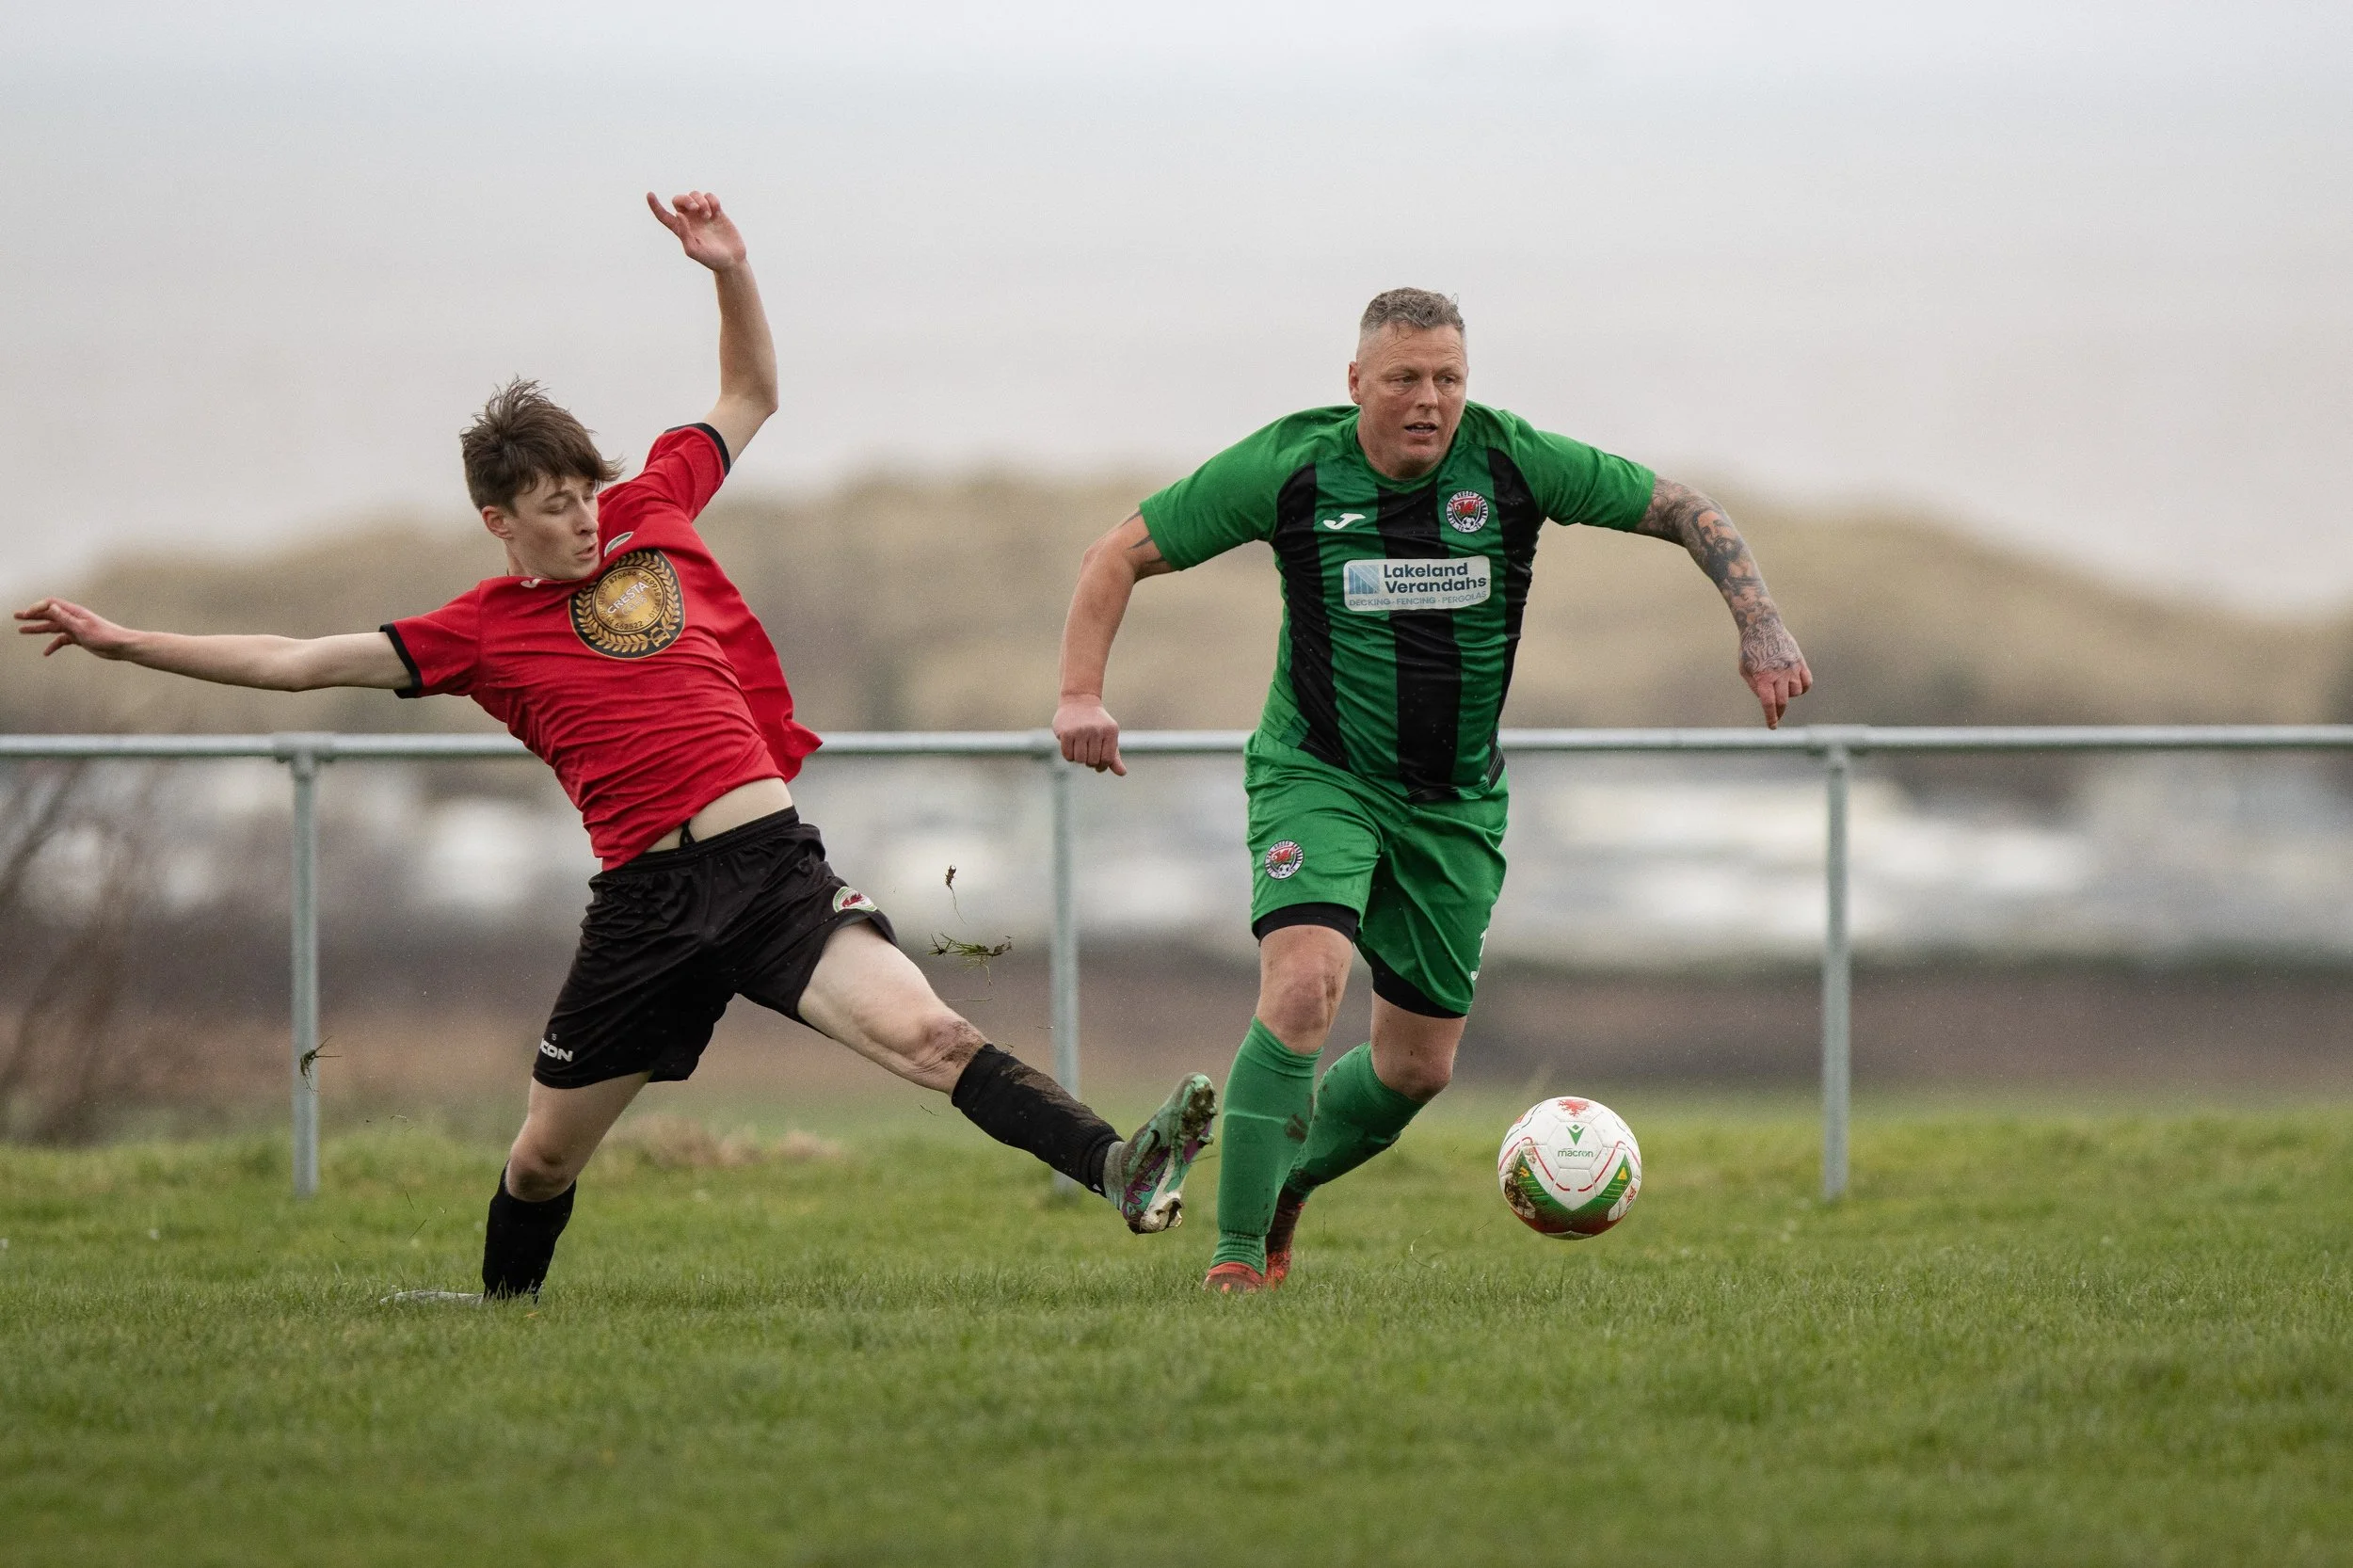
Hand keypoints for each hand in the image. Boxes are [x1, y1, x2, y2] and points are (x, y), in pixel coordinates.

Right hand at [15, 598, 137, 659]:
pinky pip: (62, 640)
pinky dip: (53, 645)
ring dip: (38, 628)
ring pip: (52, 627)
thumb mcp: (81, 627)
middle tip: (17, 616)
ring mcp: (75, 628)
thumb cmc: (104, 636)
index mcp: (74, 612)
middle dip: (32, 615)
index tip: (27, 615)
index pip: (51, 604)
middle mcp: (73, 618)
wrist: (121, 646)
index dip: (37, 607)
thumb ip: (65, 618)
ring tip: (22, 630)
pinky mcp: (79, 638)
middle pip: (49, 614)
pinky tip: (46, 652)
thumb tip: (50, 606)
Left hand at [646, 190, 747, 272]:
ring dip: (701, 201)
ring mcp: (702, 214)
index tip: (649, 194)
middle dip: (686, 200)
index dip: (655, 205)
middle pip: (679, 200)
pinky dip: (711, 200)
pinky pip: (709, 196)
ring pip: (695, 195)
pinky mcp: (716, 211)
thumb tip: (678, 214)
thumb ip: (684, 234)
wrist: (732, 260)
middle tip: (695, 208)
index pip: (663, 215)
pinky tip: (716, 211)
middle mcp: (689, 219)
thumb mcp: (694, 251)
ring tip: (708, 215)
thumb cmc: (712, 259)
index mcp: (680, 229)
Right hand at [1055, 697, 1126, 775]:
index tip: (1098, 762)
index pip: (1107, 760)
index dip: (1101, 765)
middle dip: (1089, 761)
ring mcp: (1080, 730)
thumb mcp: (1109, 736)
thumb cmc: (1097, 723)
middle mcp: (1096, 730)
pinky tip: (1070, 746)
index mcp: (1110, 731)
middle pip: (1092, 761)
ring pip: (1079, 760)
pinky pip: (1067, 755)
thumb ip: (1114, 756)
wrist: (1079, 700)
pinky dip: (1069, 755)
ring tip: (1079, 748)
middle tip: (1087, 751)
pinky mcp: (1066, 732)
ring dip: (1078, 758)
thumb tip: (1122, 773)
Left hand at [1739, 618, 1811, 728]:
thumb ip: (1755, 687)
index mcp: (1763, 677)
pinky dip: (1802, 687)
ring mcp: (1791, 667)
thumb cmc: (1750, 649)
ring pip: (1796, 692)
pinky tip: (1794, 685)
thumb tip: (1767, 701)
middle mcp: (1778, 674)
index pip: (1769, 703)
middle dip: (1779, 712)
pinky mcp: (1800, 662)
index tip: (1772, 726)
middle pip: (1783, 701)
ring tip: (1780, 686)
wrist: (1762, 626)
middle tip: (1776, 716)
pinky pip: (1807, 682)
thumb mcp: (1744, 670)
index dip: (1771, 717)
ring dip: (1789, 695)